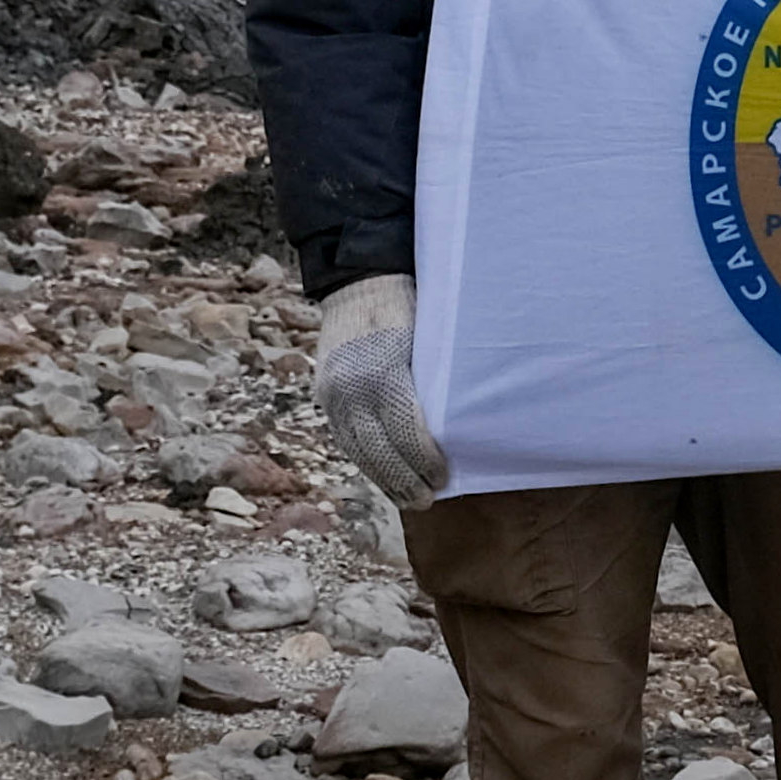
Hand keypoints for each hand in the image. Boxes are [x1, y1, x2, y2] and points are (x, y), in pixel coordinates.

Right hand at [317, 278, 448, 506]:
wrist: (359, 282)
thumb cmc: (408, 305)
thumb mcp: (428, 338)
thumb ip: (433, 381)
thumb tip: (456, 428)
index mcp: (382, 371)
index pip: (406, 431)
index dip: (425, 460)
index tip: (444, 477)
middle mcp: (351, 387)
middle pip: (378, 450)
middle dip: (404, 480)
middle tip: (427, 498)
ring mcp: (332, 393)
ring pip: (357, 450)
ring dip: (383, 478)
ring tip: (407, 497)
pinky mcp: (324, 395)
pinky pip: (344, 438)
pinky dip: (364, 461)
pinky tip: (382, 476)